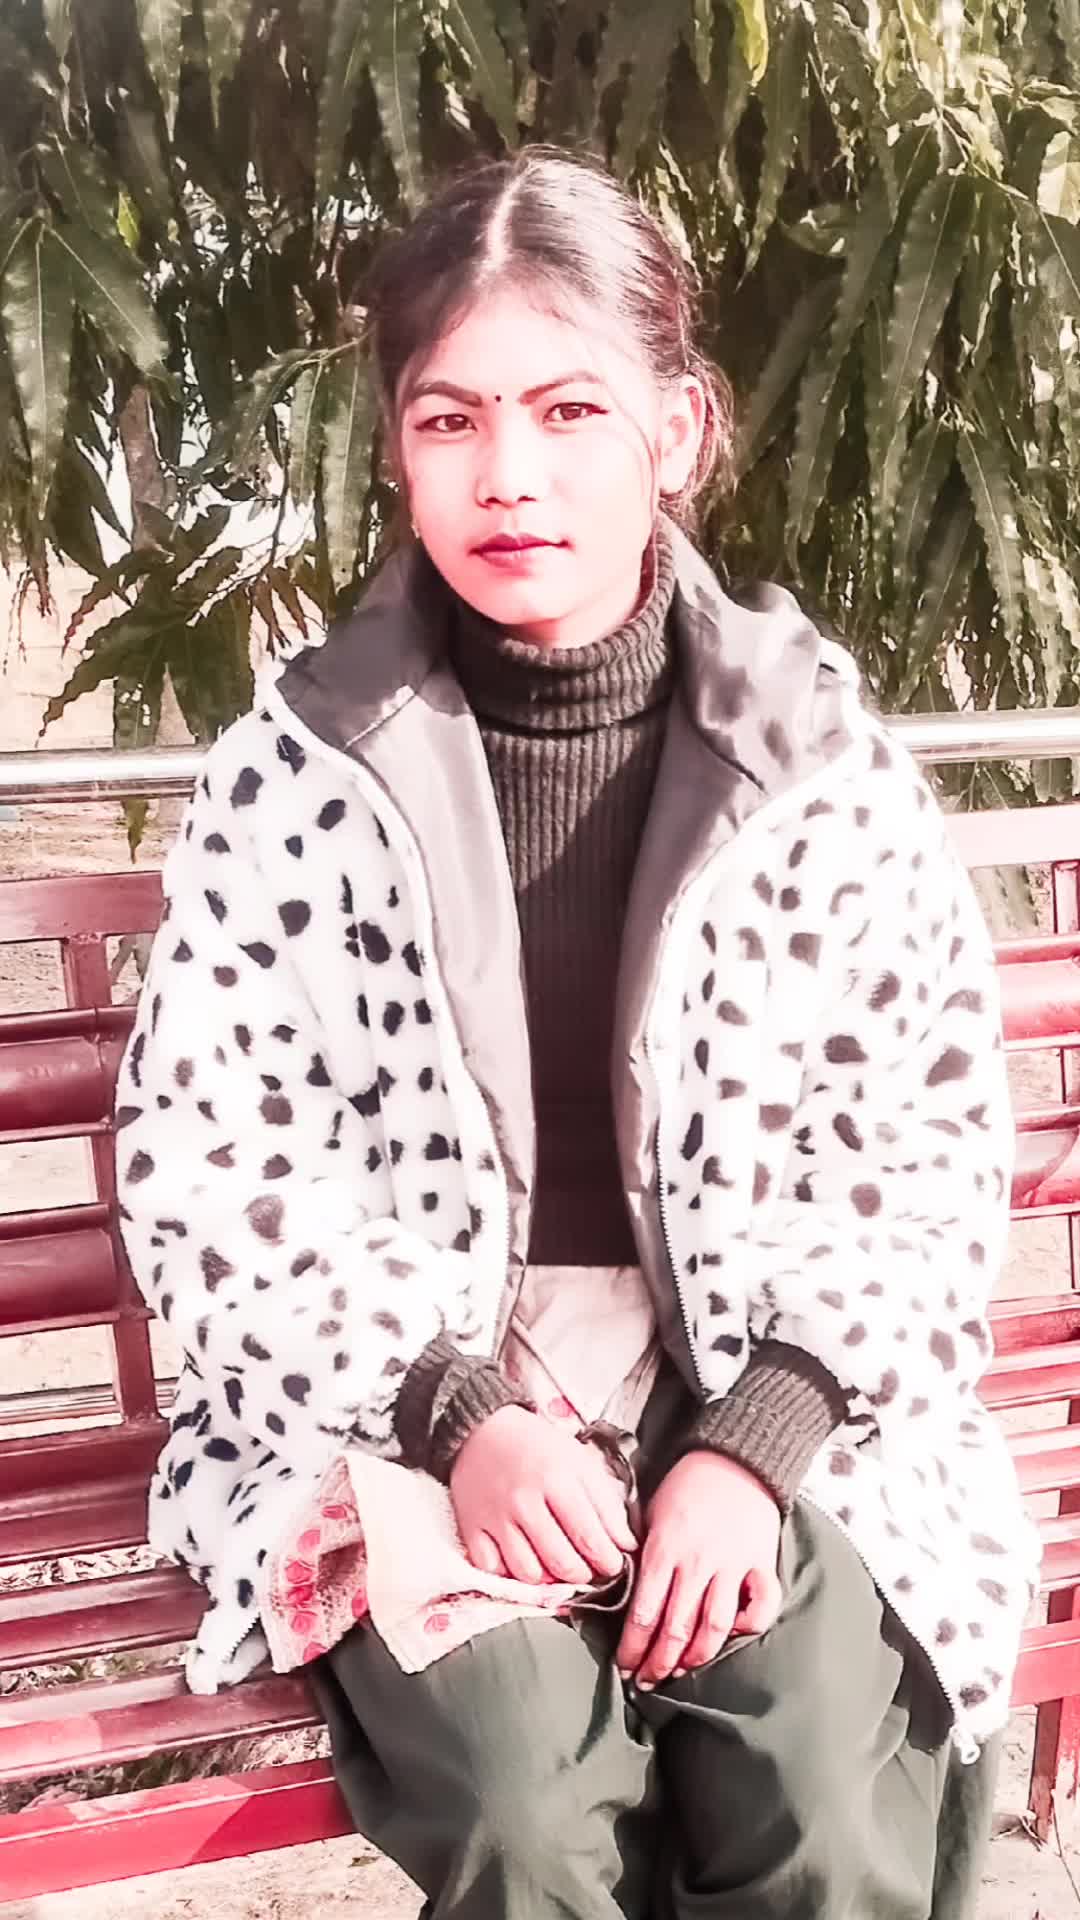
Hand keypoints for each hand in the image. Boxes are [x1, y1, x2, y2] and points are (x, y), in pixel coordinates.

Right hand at [450, 1405, 638, 1585]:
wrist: (483, 1430)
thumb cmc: (537, 1447)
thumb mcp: (580, 1463)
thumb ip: (606, 1504)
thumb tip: (627, 1544)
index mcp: (557, 1480)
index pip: (590, 1538)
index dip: (608, 1561)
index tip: (613, 1564)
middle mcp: (524, 1501)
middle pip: (561, 1562)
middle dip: (583, 1574)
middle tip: (588, 1568)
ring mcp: (495, 1518)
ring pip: (528, 1573)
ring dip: (548, 1579)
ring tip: (556, 1566)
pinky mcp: (470, 1528)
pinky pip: (493, 1571)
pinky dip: (510, 1575)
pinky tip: (523, 1561)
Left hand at [615, 1451, 781, 1688]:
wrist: (732, 1458)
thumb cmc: (686, 1485)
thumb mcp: (650, 1513)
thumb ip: (640, 1553)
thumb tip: (621, 1590)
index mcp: (663, 1550)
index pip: (643, 1612)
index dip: (633, 1647)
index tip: (625, 1666)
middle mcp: (697, 1562)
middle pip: (675, 1628)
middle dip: (658, 1661)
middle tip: (647, 1680)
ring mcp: (732, 1565)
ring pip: (714, 1627)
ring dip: (696, 1656)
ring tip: (682, 1670)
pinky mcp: (761, 1564)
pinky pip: (761, 1607)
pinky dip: (749, 1626)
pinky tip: (734, 1635)